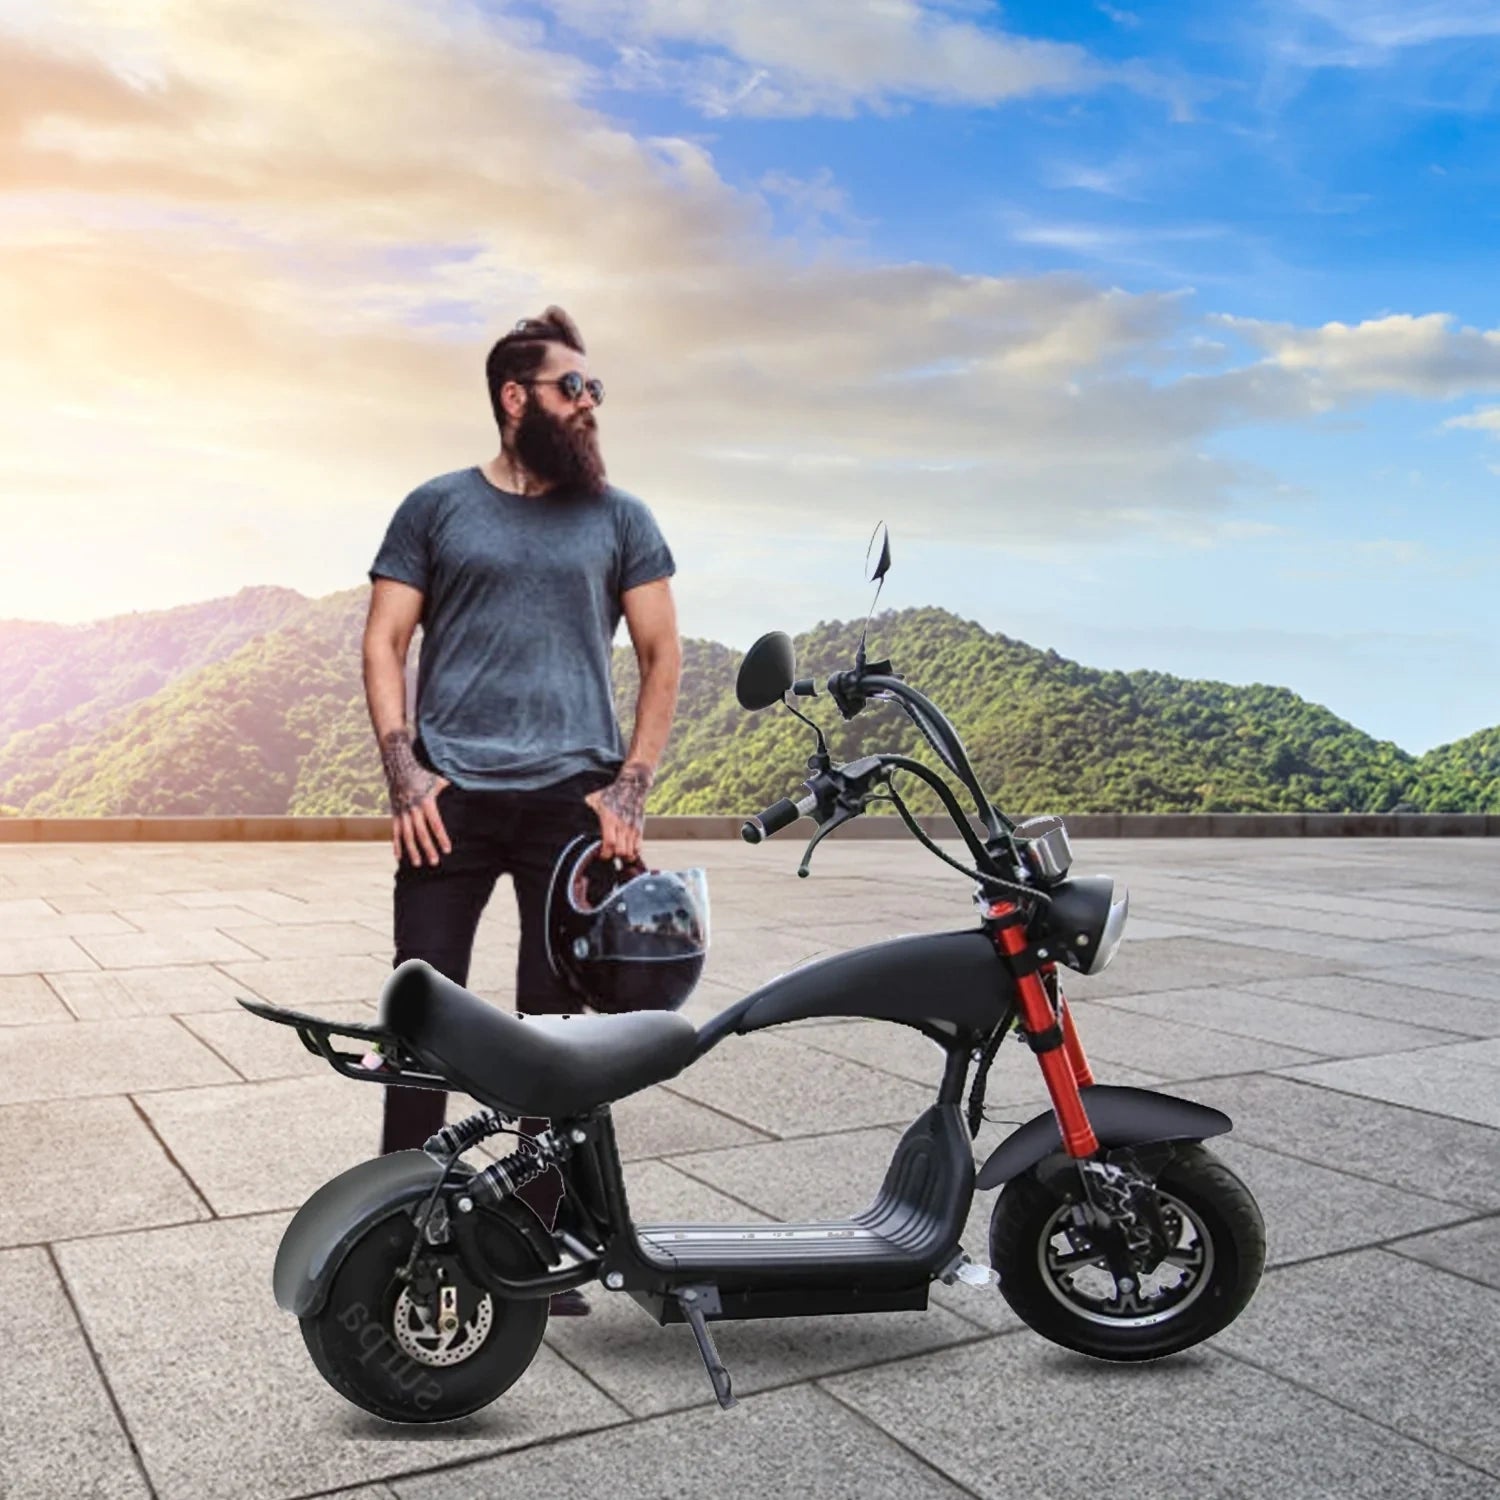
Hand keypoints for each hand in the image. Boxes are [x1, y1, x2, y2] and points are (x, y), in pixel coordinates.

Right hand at [380, 730, 452, 865]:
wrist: (399, 766)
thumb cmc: (424, 773)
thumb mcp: (439, 780)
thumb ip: (452, 788)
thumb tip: (471, 787)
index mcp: (426, 802)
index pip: (436, 824)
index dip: (441, 837)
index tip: (447, 850)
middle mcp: (413, 809)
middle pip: (421, 833)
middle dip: (428, 849)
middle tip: (434, 862)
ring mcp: (402, 813)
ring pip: (407, 836)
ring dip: (412, 851)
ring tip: (418, 864)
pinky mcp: (395, 814)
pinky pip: (395, 832)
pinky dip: (396, 845)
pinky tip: (399, 857)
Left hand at [585, 761, 651, 863]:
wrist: (632, 786)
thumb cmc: (612, 793)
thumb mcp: (594, 799)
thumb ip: (585, 807)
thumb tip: (571, 812)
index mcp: (609, 819)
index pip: (610, 843)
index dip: (605, 854)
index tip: (601, 854)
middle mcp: (622, 826)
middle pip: (622, 851)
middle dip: (614, 856)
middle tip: (609, 854)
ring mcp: (632, 828)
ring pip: (631, 852)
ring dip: (624, 856)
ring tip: (618, 854)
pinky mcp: (640, 828)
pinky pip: (639, 847)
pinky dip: (634, 852)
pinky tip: (628, 851)